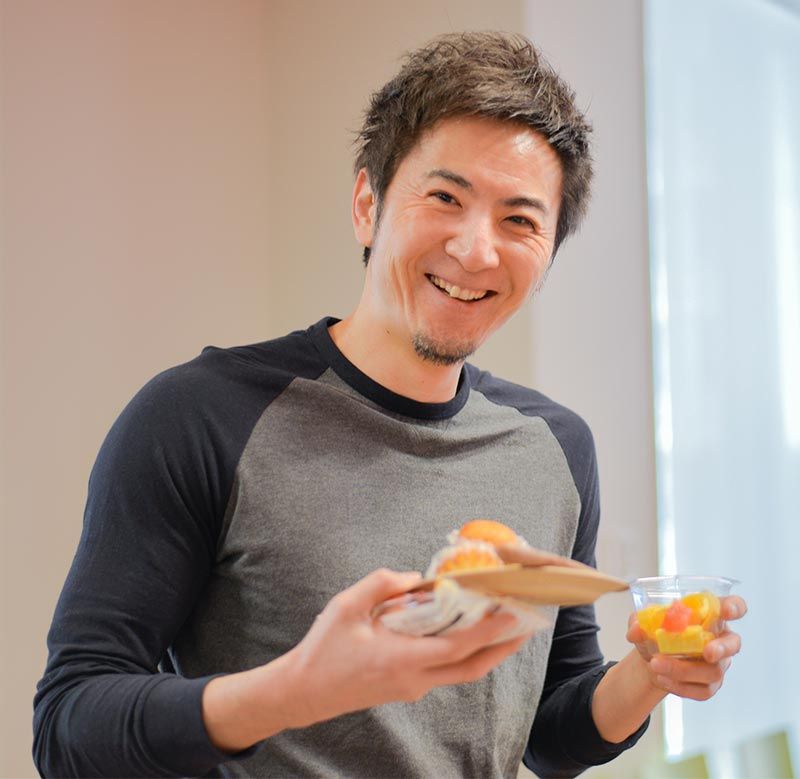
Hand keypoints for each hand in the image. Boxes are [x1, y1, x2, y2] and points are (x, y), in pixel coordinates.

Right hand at [283, 568, 532, 727]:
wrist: (304, 691)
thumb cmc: (324, 649)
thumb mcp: (346, 606)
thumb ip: (382, 584)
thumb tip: (416, 579)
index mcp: (403, 659)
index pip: (459, 645)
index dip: (490, 630)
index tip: (512, 612)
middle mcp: (415, 679)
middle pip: (472, 667)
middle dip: (503, 647)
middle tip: (525, 625)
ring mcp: (413, 687)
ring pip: (461, 671)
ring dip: (486, 650)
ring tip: (504, 626)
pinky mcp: (407, 687)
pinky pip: (445, 670)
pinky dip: (463, 652)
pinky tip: (465, 632)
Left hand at [626, 595, 746, 700]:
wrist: (651, 659)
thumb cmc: (657, 633)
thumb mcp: (644, 623)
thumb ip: (639, 621)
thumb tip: (636, 630)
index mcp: (710, 615)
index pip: (733, 606)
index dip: (734, 607)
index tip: (727, 610)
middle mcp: (719, 639)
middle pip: (733, 644)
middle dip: (722, 648)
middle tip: (707, 652)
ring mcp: (718, 665)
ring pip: (712, 671)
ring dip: (683, 669)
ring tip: (656, 665)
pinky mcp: (710, 685)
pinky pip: (702, 690)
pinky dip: (680, 686)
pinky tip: (662, 678)